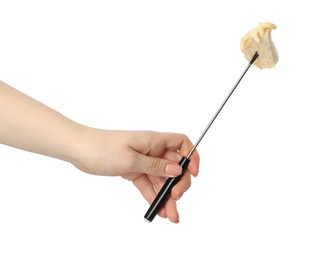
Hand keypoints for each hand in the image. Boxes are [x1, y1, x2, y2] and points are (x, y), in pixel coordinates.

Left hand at [72, 128, 199, 222]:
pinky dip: (153, 196)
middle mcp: (151, 150)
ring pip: (161, 179)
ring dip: (166, 196)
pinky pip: (148, 184)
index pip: (181, 143)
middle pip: (173, 166)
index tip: (194, 173)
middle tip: (176, 198)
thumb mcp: (131, 159)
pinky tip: (157, 209)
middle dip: (179, 183)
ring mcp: (143, 161)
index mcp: (153, 141)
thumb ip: (155, 166)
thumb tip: (177, 170)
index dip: (191, 156)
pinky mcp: (133, 171)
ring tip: (170, 215)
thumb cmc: (101, 147)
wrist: (79, 150)